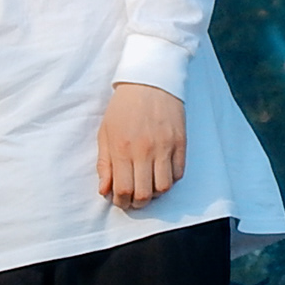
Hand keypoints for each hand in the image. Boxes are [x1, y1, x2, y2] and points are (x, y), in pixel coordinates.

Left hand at [97, 83, 185, 208]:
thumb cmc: (124, 107)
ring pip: (164, 188)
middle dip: (137, 203)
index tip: (120, 200)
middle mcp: (144, 151)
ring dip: (155, 193)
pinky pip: (178, 174)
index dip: (121, 202)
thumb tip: (104, 191)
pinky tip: (161, 172)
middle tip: (134, 199)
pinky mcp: (180, 143)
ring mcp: (165, 148)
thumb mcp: (105, 132)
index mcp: (122, 149)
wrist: (150, 81)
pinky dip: (170, 179)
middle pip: (145, 194)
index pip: (123, 190)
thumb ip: (104, 164)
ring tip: (148, 185)